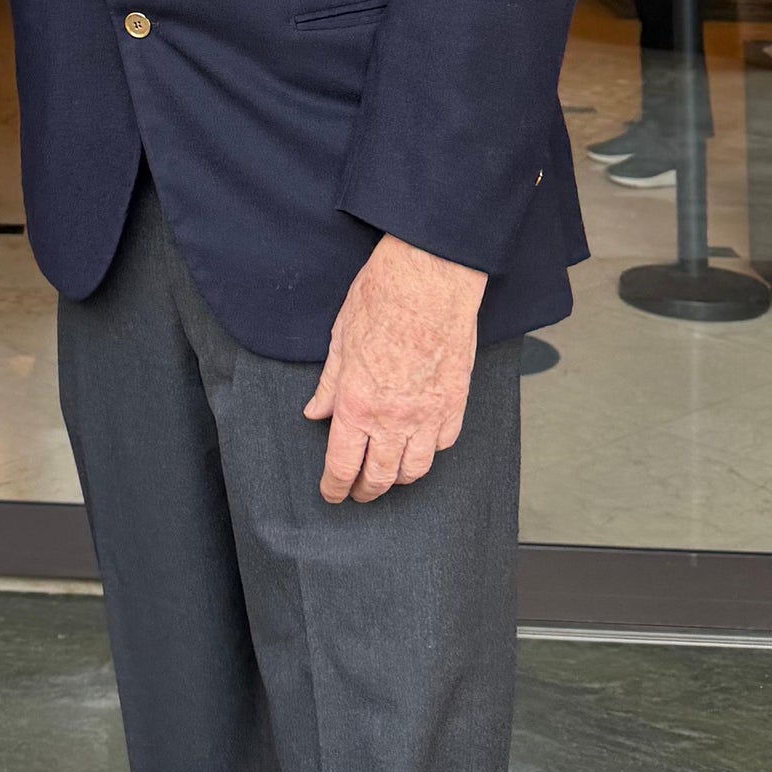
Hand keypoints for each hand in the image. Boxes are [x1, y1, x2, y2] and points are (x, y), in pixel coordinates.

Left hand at [303, 233, 486, 503]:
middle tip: (357, 491)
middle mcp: (393, 417)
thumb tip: (316, 411)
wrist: (430, 277)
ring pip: (415, 469)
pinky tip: (420, 445)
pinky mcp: (455, 402)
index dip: (335, 487)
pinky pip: (443, 443)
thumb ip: (329, 383)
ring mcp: (428, 413)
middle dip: (365, 490)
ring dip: (398, 478)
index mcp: (357, 403)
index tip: (332, 494)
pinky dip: (430, 451)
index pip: (343, 465)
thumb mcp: (340, 338)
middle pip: (380, 476)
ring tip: (388, 475)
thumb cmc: (382, 298)